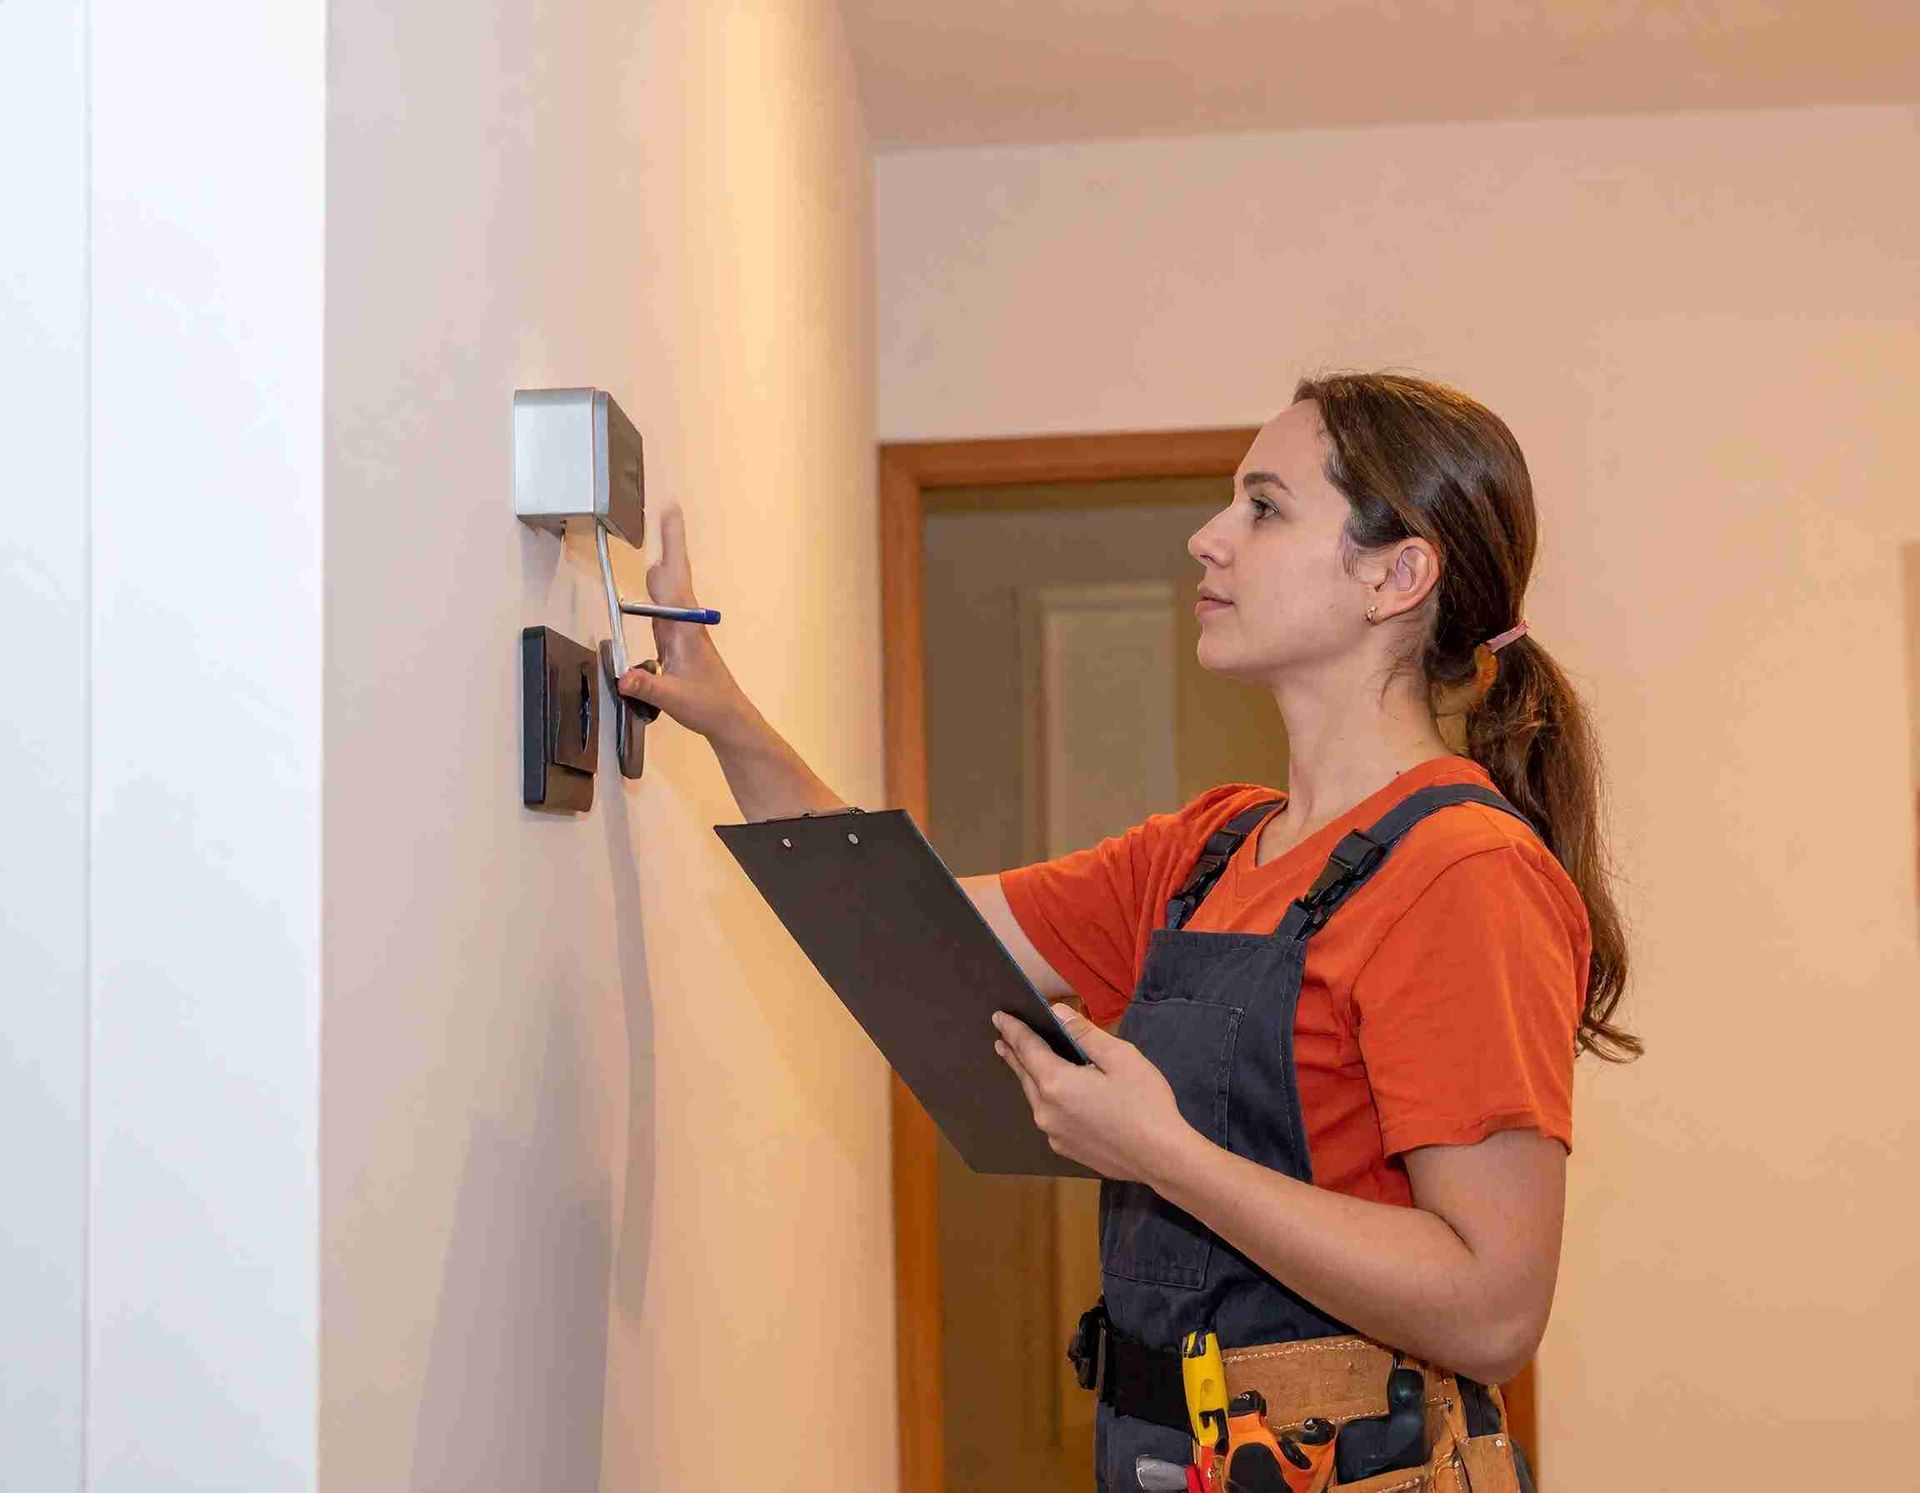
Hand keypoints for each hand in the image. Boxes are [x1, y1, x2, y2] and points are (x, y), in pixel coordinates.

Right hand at [614, 501, 754, 741]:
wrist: (727, 718)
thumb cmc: (707, 705)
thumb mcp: (674, 699)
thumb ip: (648, 687)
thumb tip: (623, 677)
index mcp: (684, 628)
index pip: (674, 579)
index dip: (671, 546)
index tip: (671, 514)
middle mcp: (684, 623)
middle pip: (672, 575)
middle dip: (670, 543)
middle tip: (669, 509)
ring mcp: (681, 630)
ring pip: (669, 588)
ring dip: (664, 561)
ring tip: (665, 530)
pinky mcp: (677, 640)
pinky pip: (664, 606)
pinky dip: (657, 588)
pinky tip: (653, 582)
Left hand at [991, 1004, 1197, 1184]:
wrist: (1162, 1157)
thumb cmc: (1145, 1103)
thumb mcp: (1120, 1057)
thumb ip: (1084, 1033)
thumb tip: (1057, 1014)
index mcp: (1056, 1083)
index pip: (1027, 1048)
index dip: (1013, 1029)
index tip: (999, 1016)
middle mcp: (1046, 1111)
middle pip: (1025, 1075)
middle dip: (1014, 1054)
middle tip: (1002, 1038)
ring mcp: (1054, 1133)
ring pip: (1036, 1098)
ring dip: (1029, 1078)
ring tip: (1023, 1063)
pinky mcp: (1066, 1149)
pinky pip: (1049, 1117)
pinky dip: (1046, 1100)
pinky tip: (1055, 1097)